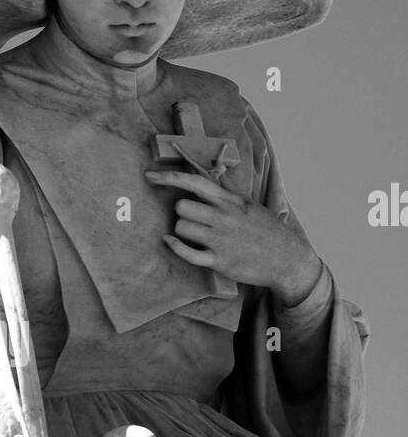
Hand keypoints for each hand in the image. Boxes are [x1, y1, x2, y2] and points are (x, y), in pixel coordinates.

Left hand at [144, 169, 321, 303]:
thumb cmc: (265, 231)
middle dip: (180, 213)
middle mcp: (223, 217)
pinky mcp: (219, 260)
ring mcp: (220, 239)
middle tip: (191, 219)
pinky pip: (187, 252)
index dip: (168, 178)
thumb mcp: (248, 206)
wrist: (287, 258)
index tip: (149, 176)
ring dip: (180, 231)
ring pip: (181, 228)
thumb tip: (200, 185)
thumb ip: (224, 197)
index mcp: (230, 201)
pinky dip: (175, 246)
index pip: (193, 182)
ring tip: (194, 234)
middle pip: (181, 207)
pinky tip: (170, 242)